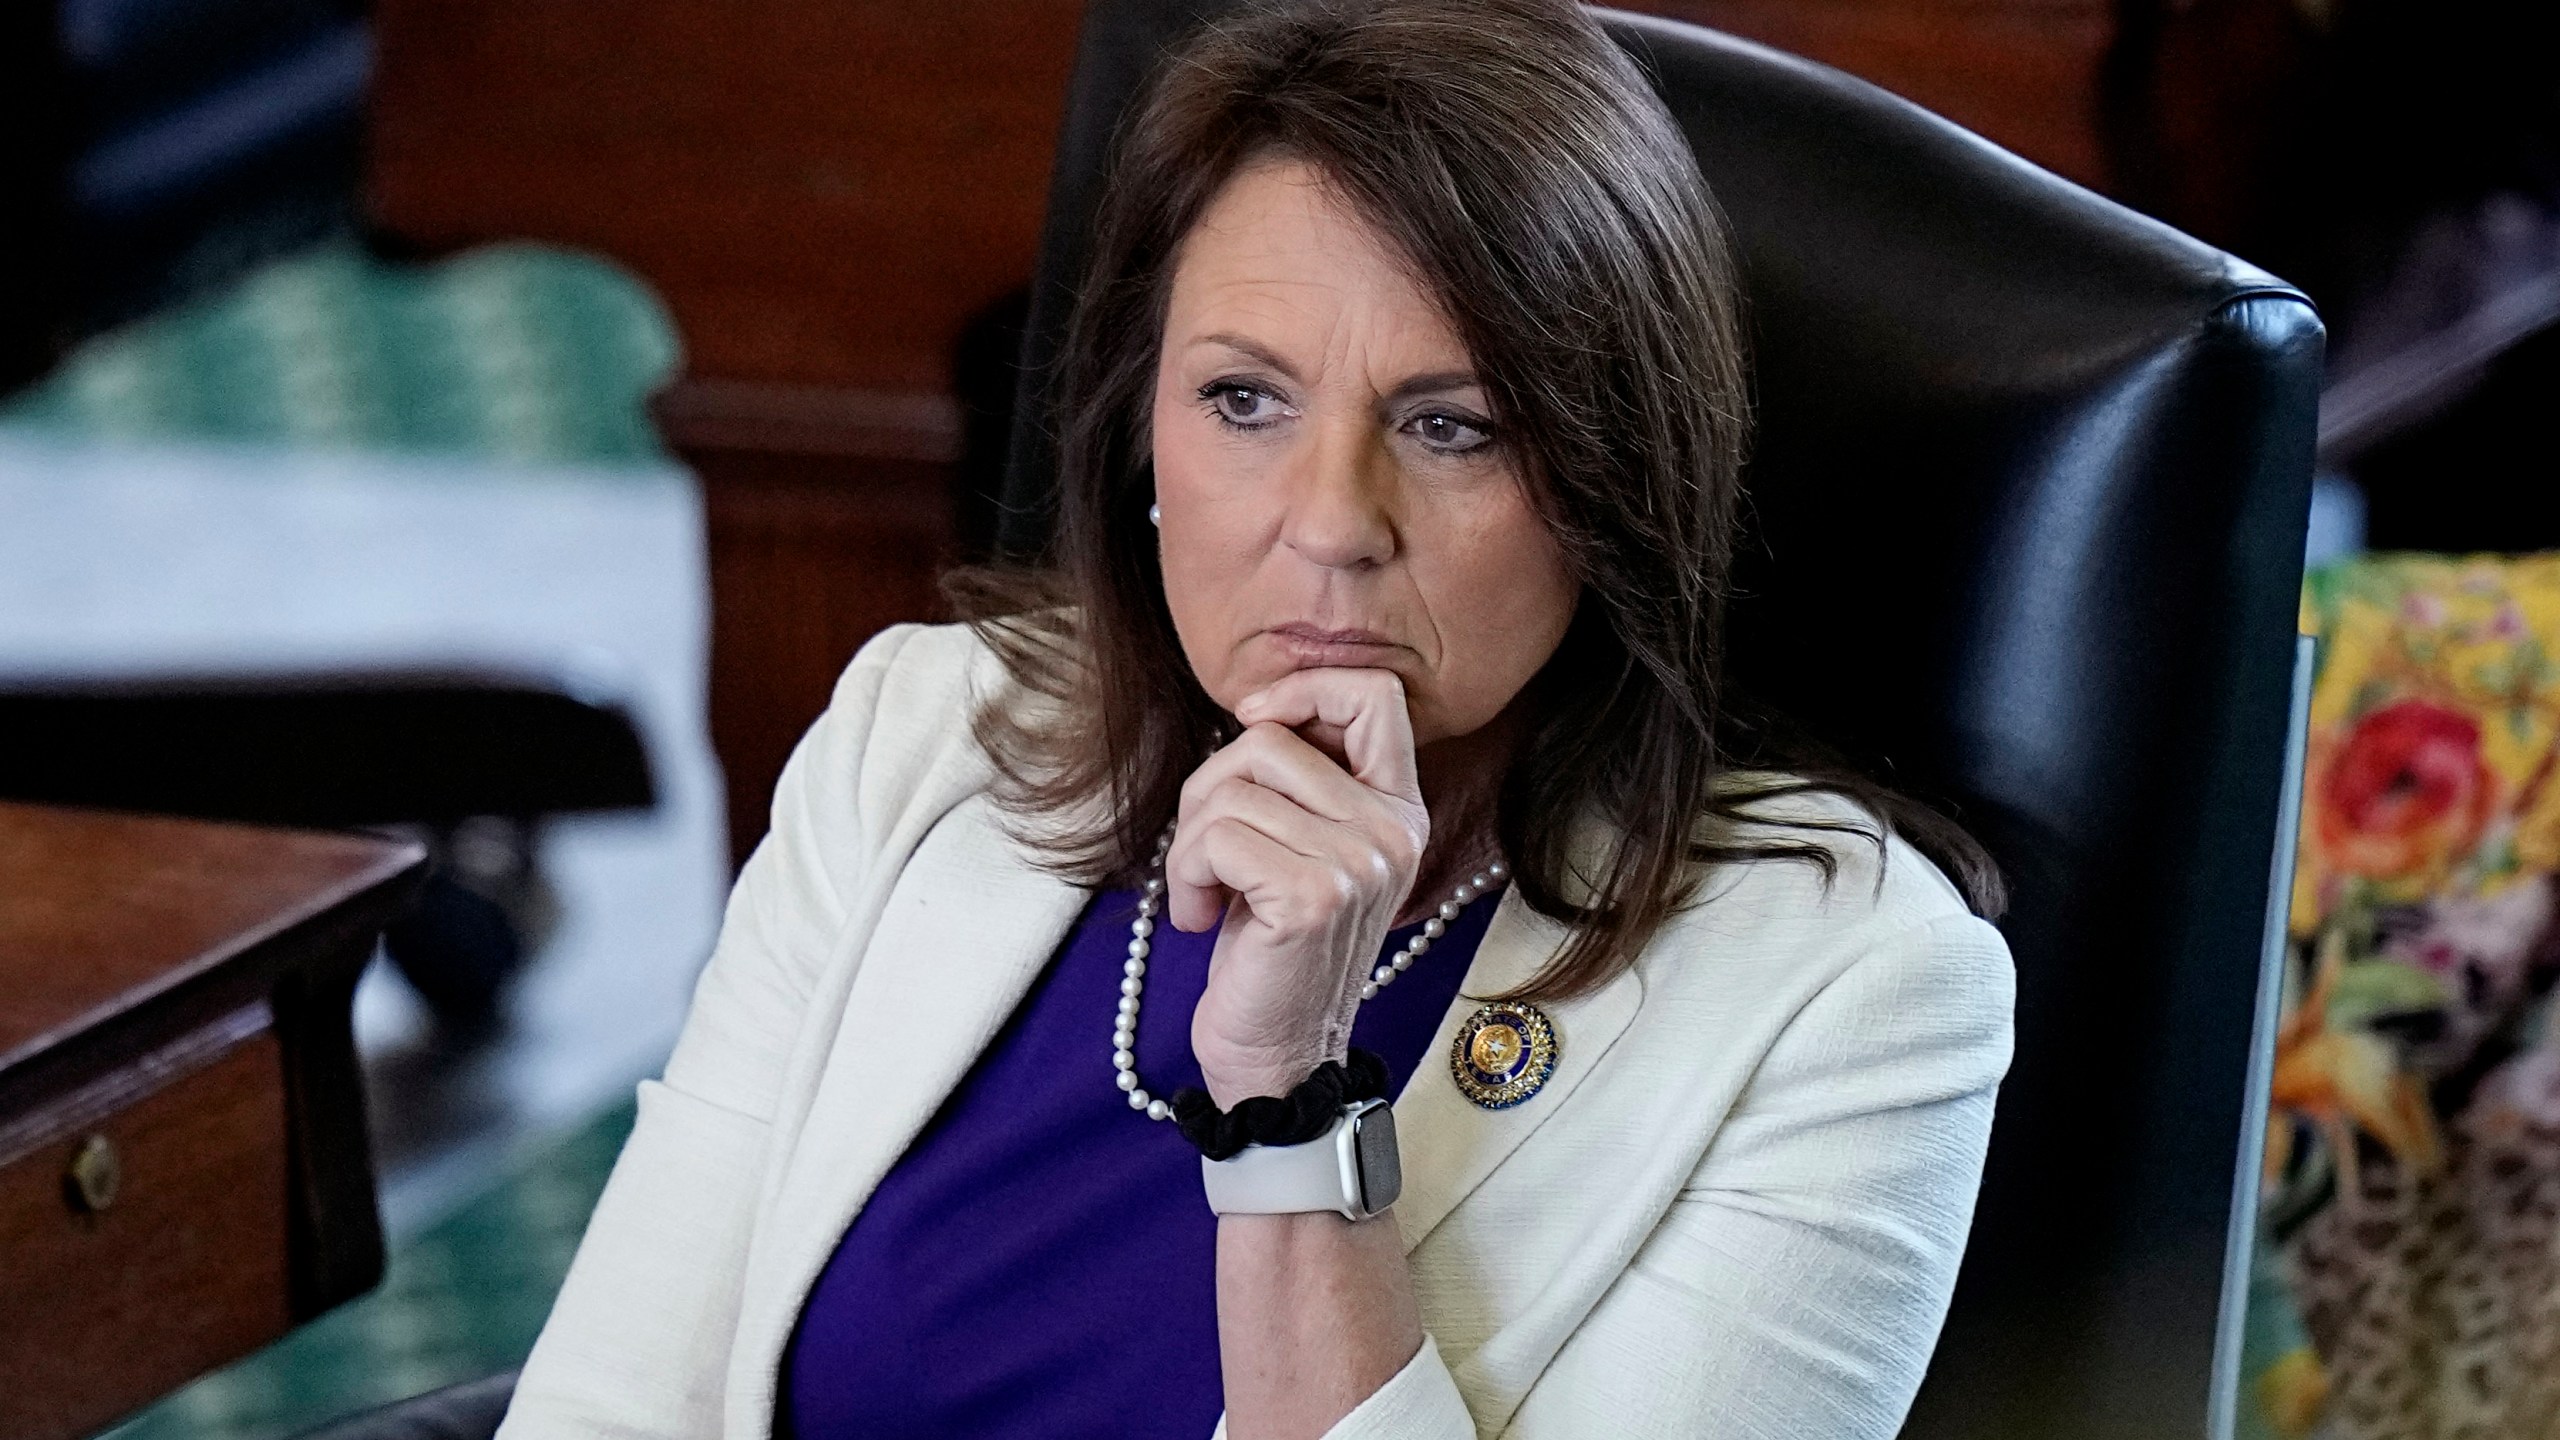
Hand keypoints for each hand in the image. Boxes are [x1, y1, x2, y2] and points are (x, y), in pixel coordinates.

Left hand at [1168, 668, 1429, 1107]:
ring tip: (1204, 892)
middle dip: (1210, 788)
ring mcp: (1359, 862)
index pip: (1375, 696)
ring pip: (1231, 788)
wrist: (1276, 1054)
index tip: (1252, 724)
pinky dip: (1184, 875)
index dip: (1302, 689)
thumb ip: (1300, 782)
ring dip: (1190, 843)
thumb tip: (1257, 709)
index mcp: (1397, 810)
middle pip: (1270, 738)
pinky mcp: (1314, 896)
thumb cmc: (1273, 947)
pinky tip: (1200, 917)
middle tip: (1207, 854)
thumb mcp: (1301, 850)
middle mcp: (1392, 830)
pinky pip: (1215, 837)